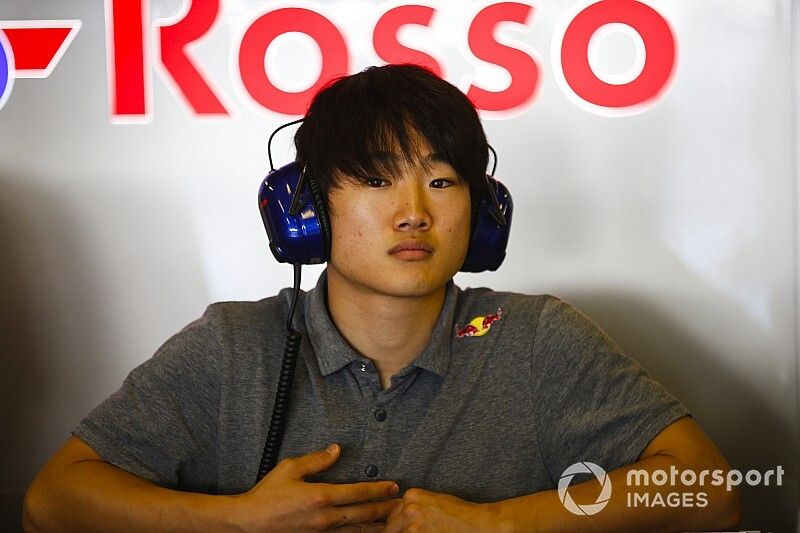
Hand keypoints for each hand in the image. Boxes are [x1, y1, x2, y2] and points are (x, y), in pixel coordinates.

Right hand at [229, 444, 400, 531]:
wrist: (248, 524)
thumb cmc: (267, 495)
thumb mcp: (290, 468)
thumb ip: (316, 460)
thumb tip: (337, 449)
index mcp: (320, 496)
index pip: (358, 493)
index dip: (379, 490)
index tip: (394, 487)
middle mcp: (324, 517)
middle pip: (363, 515)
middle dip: (385, 510)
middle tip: (402, 506)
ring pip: (356, 532)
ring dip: (376, 527)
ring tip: (393, 524)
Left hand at [383, 488, 500, 532]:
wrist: (475, 524)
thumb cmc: (459, 513)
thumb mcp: (434, 500)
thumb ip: (415, 506)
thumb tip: (401, 515)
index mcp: (412, 495)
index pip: (391, 512)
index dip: (396, 523)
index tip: (401, 528)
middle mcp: (409, 509)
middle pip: (390, 527)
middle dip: (397, 532)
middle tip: (411, 532)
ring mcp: (413, 527)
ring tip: (422, 532)